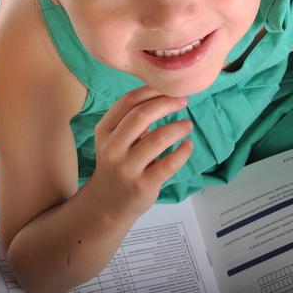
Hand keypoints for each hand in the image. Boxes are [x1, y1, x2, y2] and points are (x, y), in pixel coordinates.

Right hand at [87, 86, 193, 219]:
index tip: (169, 88)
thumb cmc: (118, 163)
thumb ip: (133, 119)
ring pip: (158, 138)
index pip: (127, 102)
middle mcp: (112, 148)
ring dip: (178, 127)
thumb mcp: (115, 139)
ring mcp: (127, 168)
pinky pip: (169, 164)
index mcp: (104, 130)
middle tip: (183, 101)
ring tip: (187, 125)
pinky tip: (188, 146)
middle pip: (142, 116)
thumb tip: (167, 94)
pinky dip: (183, 152)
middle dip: (167, 104)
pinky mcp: (143, 185)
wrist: (108, 204)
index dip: (151, 91)